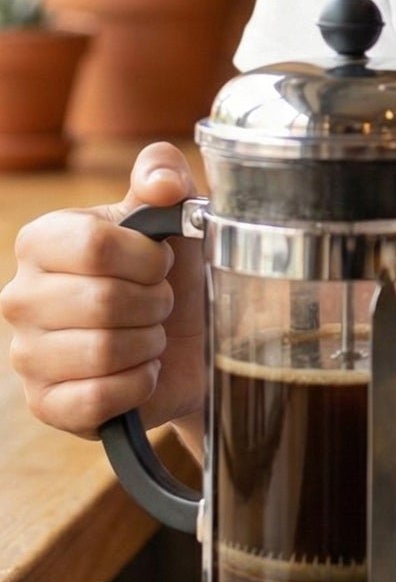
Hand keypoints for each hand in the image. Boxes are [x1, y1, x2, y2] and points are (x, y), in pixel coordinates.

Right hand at [1, 142, 204, 438]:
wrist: (190, 340)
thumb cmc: (174, 270)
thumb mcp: (176, 213)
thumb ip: (165, 177)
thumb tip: (161, 183)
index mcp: (43, 240)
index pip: (93, 245)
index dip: (146, 258)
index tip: (161, 262)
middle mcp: (20, 296)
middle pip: (103, 301)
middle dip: (155, 304)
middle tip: (161, 303)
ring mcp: (26, 354)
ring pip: (102, 353)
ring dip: (149, 344)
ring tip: (151, 334)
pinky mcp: (45, 404)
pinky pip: (97, 400)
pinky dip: (138, 385)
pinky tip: (143, 371)